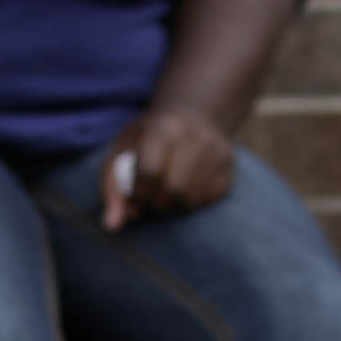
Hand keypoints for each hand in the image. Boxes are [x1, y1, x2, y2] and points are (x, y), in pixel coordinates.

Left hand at [97, 107, 236, 231]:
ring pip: (191, 198)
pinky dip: (190, 203)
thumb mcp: (123, 151)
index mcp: (164, 127)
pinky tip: (184, 190)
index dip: (138, 194)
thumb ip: (112, 188)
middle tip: (149, 201)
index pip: (150, 173)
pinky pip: (208, 200)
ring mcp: (217, 151)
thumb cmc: (148, 138)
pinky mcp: (229, 167)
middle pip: (174, 189)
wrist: (193, 115)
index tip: (134, 198)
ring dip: (172, 207)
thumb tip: (112, 226)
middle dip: (156, 204)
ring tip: (164, 196)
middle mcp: (195, 136)